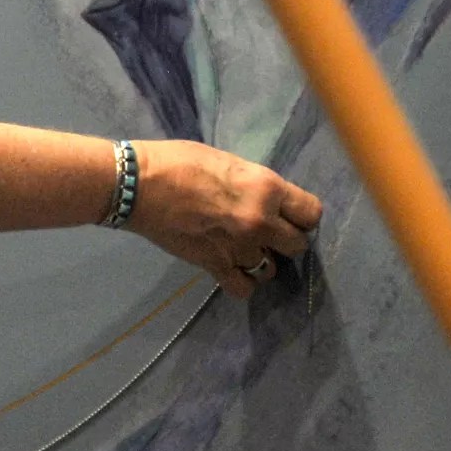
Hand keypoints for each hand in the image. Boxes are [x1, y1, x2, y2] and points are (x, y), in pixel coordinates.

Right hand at [127, 139, 321, 297]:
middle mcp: (260, 221)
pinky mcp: (214, 266)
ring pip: (271, 270)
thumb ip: (255, 184)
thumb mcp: (228, 162)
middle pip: (298, 245)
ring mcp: (238, 248)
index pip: (311, 213)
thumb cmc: (179, 161)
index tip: (289, 215)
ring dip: (261, 261)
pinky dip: (240, 282)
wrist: (138, 185)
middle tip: (267, 232)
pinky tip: (231, 270)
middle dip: (285, 239)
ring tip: (244, 250)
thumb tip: (268, 199)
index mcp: (267, 188)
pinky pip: (243, 288)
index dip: (302, 215)